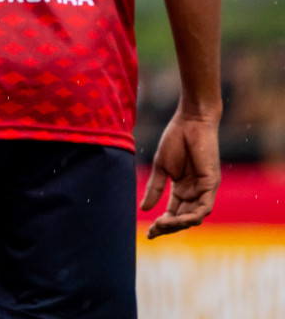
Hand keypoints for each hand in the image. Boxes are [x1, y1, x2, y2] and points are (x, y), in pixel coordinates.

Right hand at [140, 109, 221, 238]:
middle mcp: (195, 193)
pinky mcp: (211, 184)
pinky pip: (203, 208)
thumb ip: (155, 188)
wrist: (190, 122)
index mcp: (182, 189)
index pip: (173, 213)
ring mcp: (204, 190)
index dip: (162, 225)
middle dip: (168, 227)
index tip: (148, 233)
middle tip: (153, 230)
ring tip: (161, 224)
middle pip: (183, 219)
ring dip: (178, 224)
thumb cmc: (175, 139)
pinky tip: (176, 218)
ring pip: (194, 217)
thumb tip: (143, 209)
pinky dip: (191, 216)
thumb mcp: (161, 168)